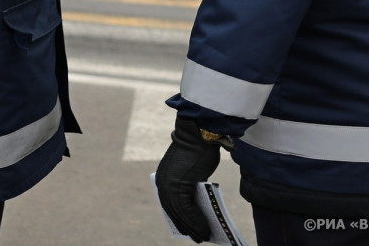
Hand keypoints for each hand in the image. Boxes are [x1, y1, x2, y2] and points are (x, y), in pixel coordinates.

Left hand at [155, 117, 224, 242]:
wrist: (200, 133)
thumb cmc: (199, 149)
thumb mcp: (192, 171)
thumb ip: (191, 185)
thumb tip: (198, 204)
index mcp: (163, 179)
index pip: (170, 205)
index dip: (179, 219)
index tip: (187, 229)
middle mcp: (163, 184)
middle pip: (174, 212)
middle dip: (187, 227)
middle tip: (198, 237)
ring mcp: (170, 186)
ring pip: (180, 215)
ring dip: (193, 227)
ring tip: (204, 236)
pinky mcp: (179, 187)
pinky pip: (187, 211)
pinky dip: (197, 222)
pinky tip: (206, 228)